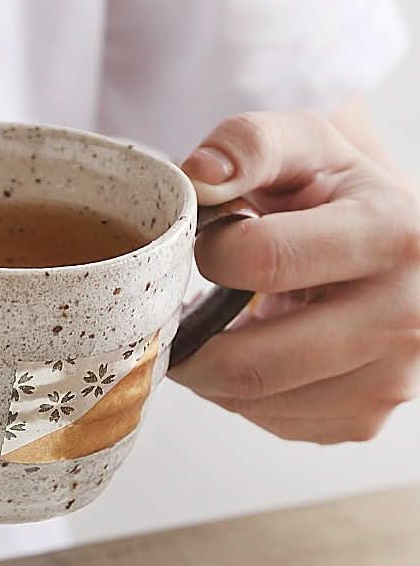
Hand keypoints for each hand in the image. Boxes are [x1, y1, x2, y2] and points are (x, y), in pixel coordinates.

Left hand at [171, 110, 419, 442]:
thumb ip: (247, 144)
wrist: (388, 246)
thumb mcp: (302, 146)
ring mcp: (391, 380)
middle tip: (170, 318)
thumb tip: (201, 177)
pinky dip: (240, 394)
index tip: (206, 246)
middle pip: (252, 363)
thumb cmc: (335, 195)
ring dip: (211, 372)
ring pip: (255, 403)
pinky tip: (252, 352)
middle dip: (189, 343)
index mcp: (391, 235)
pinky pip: (273, 421)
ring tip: (213, 329)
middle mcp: (405, 317)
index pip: (263, 260)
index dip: (209, 253)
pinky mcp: (366, 417)